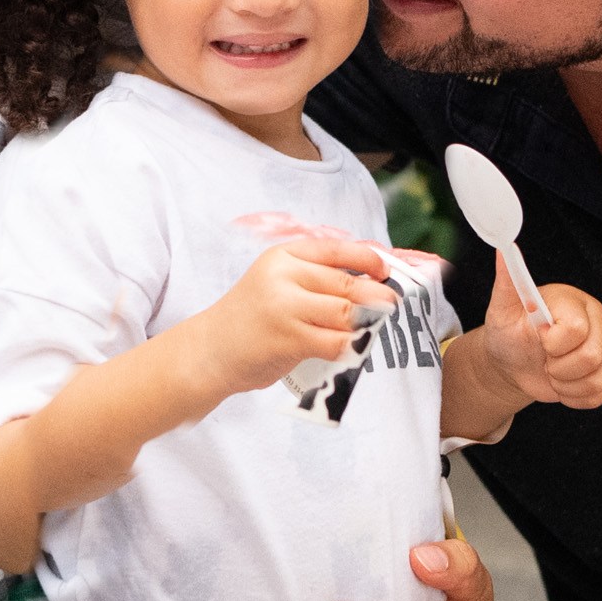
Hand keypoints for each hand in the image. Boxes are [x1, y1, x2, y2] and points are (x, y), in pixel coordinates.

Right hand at [191, 238, 394, 396]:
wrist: (211, 350)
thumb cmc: (253, 318)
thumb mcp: (278, 283)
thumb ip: (316, 280)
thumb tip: (370, 284)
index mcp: (284, 256)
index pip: (337, 250)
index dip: (369, 259)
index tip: (384, 271)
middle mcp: (284, 275)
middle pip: (348, 284)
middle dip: (377, 297)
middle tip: (390, 305)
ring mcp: (284, 307)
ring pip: (346, 313)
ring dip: (367, 323)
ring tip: (371, 329)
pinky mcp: (287, 338)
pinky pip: (335, 342)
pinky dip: (350, 347)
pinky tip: (350, 349)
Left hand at [477, 279, 601, 410]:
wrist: (515, 364)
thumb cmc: (509, 333)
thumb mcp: (502, 309)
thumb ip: (506, 281)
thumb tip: (504, 248)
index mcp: (574, 301)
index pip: (576, 330)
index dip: (552, 343)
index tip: (539, 337)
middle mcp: (598, 319)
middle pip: (591, 357)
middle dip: (558, 367)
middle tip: (545, 357)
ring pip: (597, 380)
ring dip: (565, 384)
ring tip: (552, 371)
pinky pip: (600, 395)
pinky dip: (575, 397)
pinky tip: (563, 384)